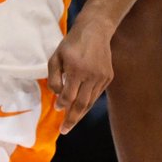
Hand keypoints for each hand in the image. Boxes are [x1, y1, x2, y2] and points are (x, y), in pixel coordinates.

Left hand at [47, 15, 113, 131]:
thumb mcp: (56, 57)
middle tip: (64, 130)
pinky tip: (81, 107)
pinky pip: (96, 94)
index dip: (61, 105)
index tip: (57, 109)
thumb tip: (57, 96)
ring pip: (90, 101)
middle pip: (81, 104)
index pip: (68, 96)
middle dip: (72, 119)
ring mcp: (102, 77)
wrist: (95, 30)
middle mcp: (91, 75)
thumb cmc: (72, 44)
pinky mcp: (108, 77)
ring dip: (80, 113)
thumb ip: (53, 77)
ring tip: (71, 122)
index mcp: (76, 69)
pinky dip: (88, 103)